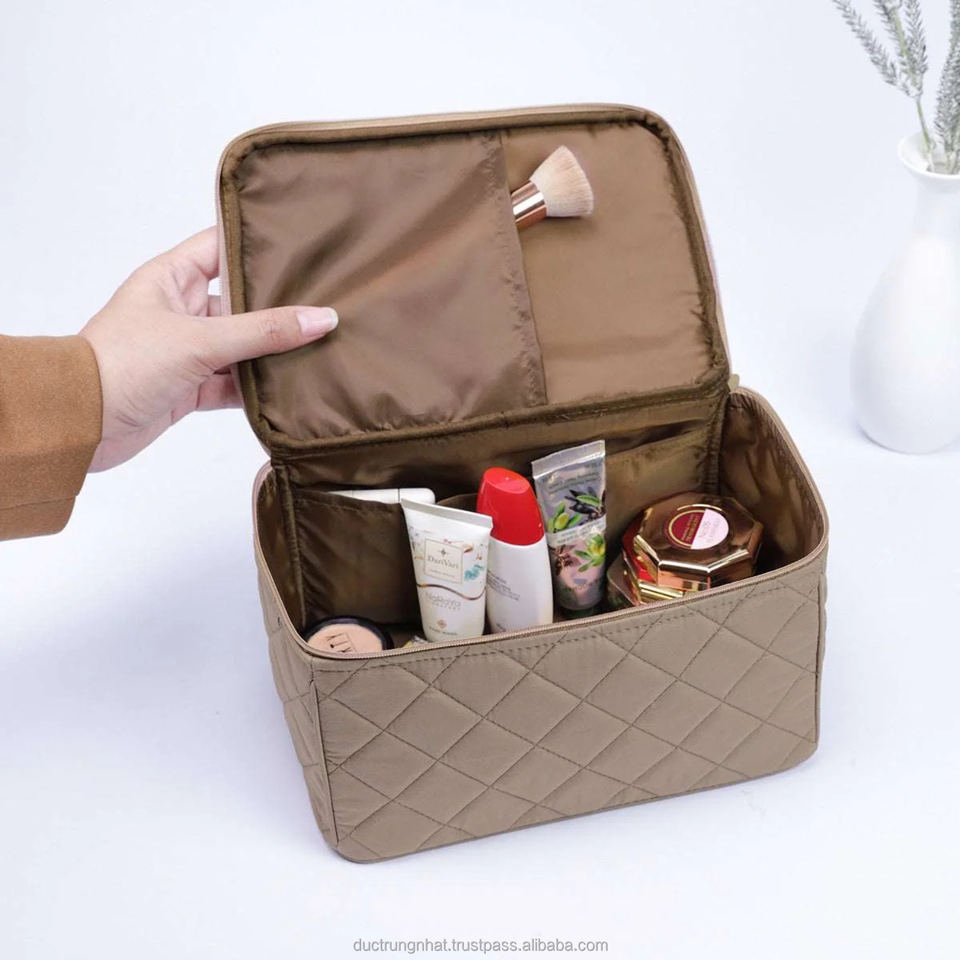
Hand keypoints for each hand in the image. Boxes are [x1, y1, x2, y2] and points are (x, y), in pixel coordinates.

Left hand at [79, 226, 336, 471]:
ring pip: (241, 346)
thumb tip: (321, 318)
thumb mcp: (201, 340)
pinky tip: (290, 388)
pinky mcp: (190, 387)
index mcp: (170, 278)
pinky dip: (257, 388)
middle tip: (324, 300)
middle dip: (277, 306)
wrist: (80, 423)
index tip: (301, 244)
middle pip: (240, 301)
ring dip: (271, 352)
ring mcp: (186, 351)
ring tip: (319, 345)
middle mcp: (179, 310)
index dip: (257, 243)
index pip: (220, 246)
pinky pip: (233, 383)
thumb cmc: (124, 364)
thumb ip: (264, 331)